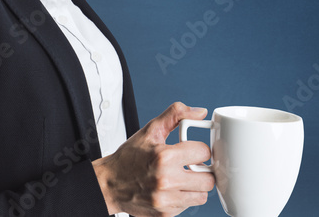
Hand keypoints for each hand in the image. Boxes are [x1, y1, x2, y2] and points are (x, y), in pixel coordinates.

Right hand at [92, 102, 214, 216]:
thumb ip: (176, 114)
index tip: (193, 151)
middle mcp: (166, 180)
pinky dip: (184, 198)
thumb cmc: (129, 158)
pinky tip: (172, 189)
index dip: (200, 150)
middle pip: (208, 179)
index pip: (204, 153)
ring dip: (196, 187)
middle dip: (203, 171)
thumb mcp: (150, 130)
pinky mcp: (164, 214)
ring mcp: (165, 200)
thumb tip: (200, 112)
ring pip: (202, 196)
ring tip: (183, 178)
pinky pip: (188, 207)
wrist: (109, 184)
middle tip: (192, 166)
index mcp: (164, 157)